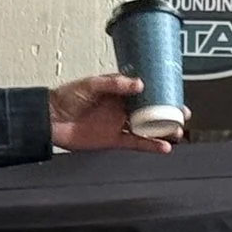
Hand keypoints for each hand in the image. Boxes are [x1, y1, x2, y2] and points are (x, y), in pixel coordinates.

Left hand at [50, 73, 178, 153]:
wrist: (49, 119)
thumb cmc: (66, 97)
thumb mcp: (90, 84)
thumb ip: (114, 84)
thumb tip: (139, 84)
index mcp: (117, 90)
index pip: (143, 90)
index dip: (160, 92)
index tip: (175, 93)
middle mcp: (120, 107)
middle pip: (149, 109)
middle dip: (167, 112)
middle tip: (183, 114)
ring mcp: (118, 124)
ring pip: (146, 127)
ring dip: (162, 130)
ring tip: (178, 132)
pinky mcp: (113, 140)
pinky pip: (136, 143)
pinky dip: (150, 146)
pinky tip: (164, 147)